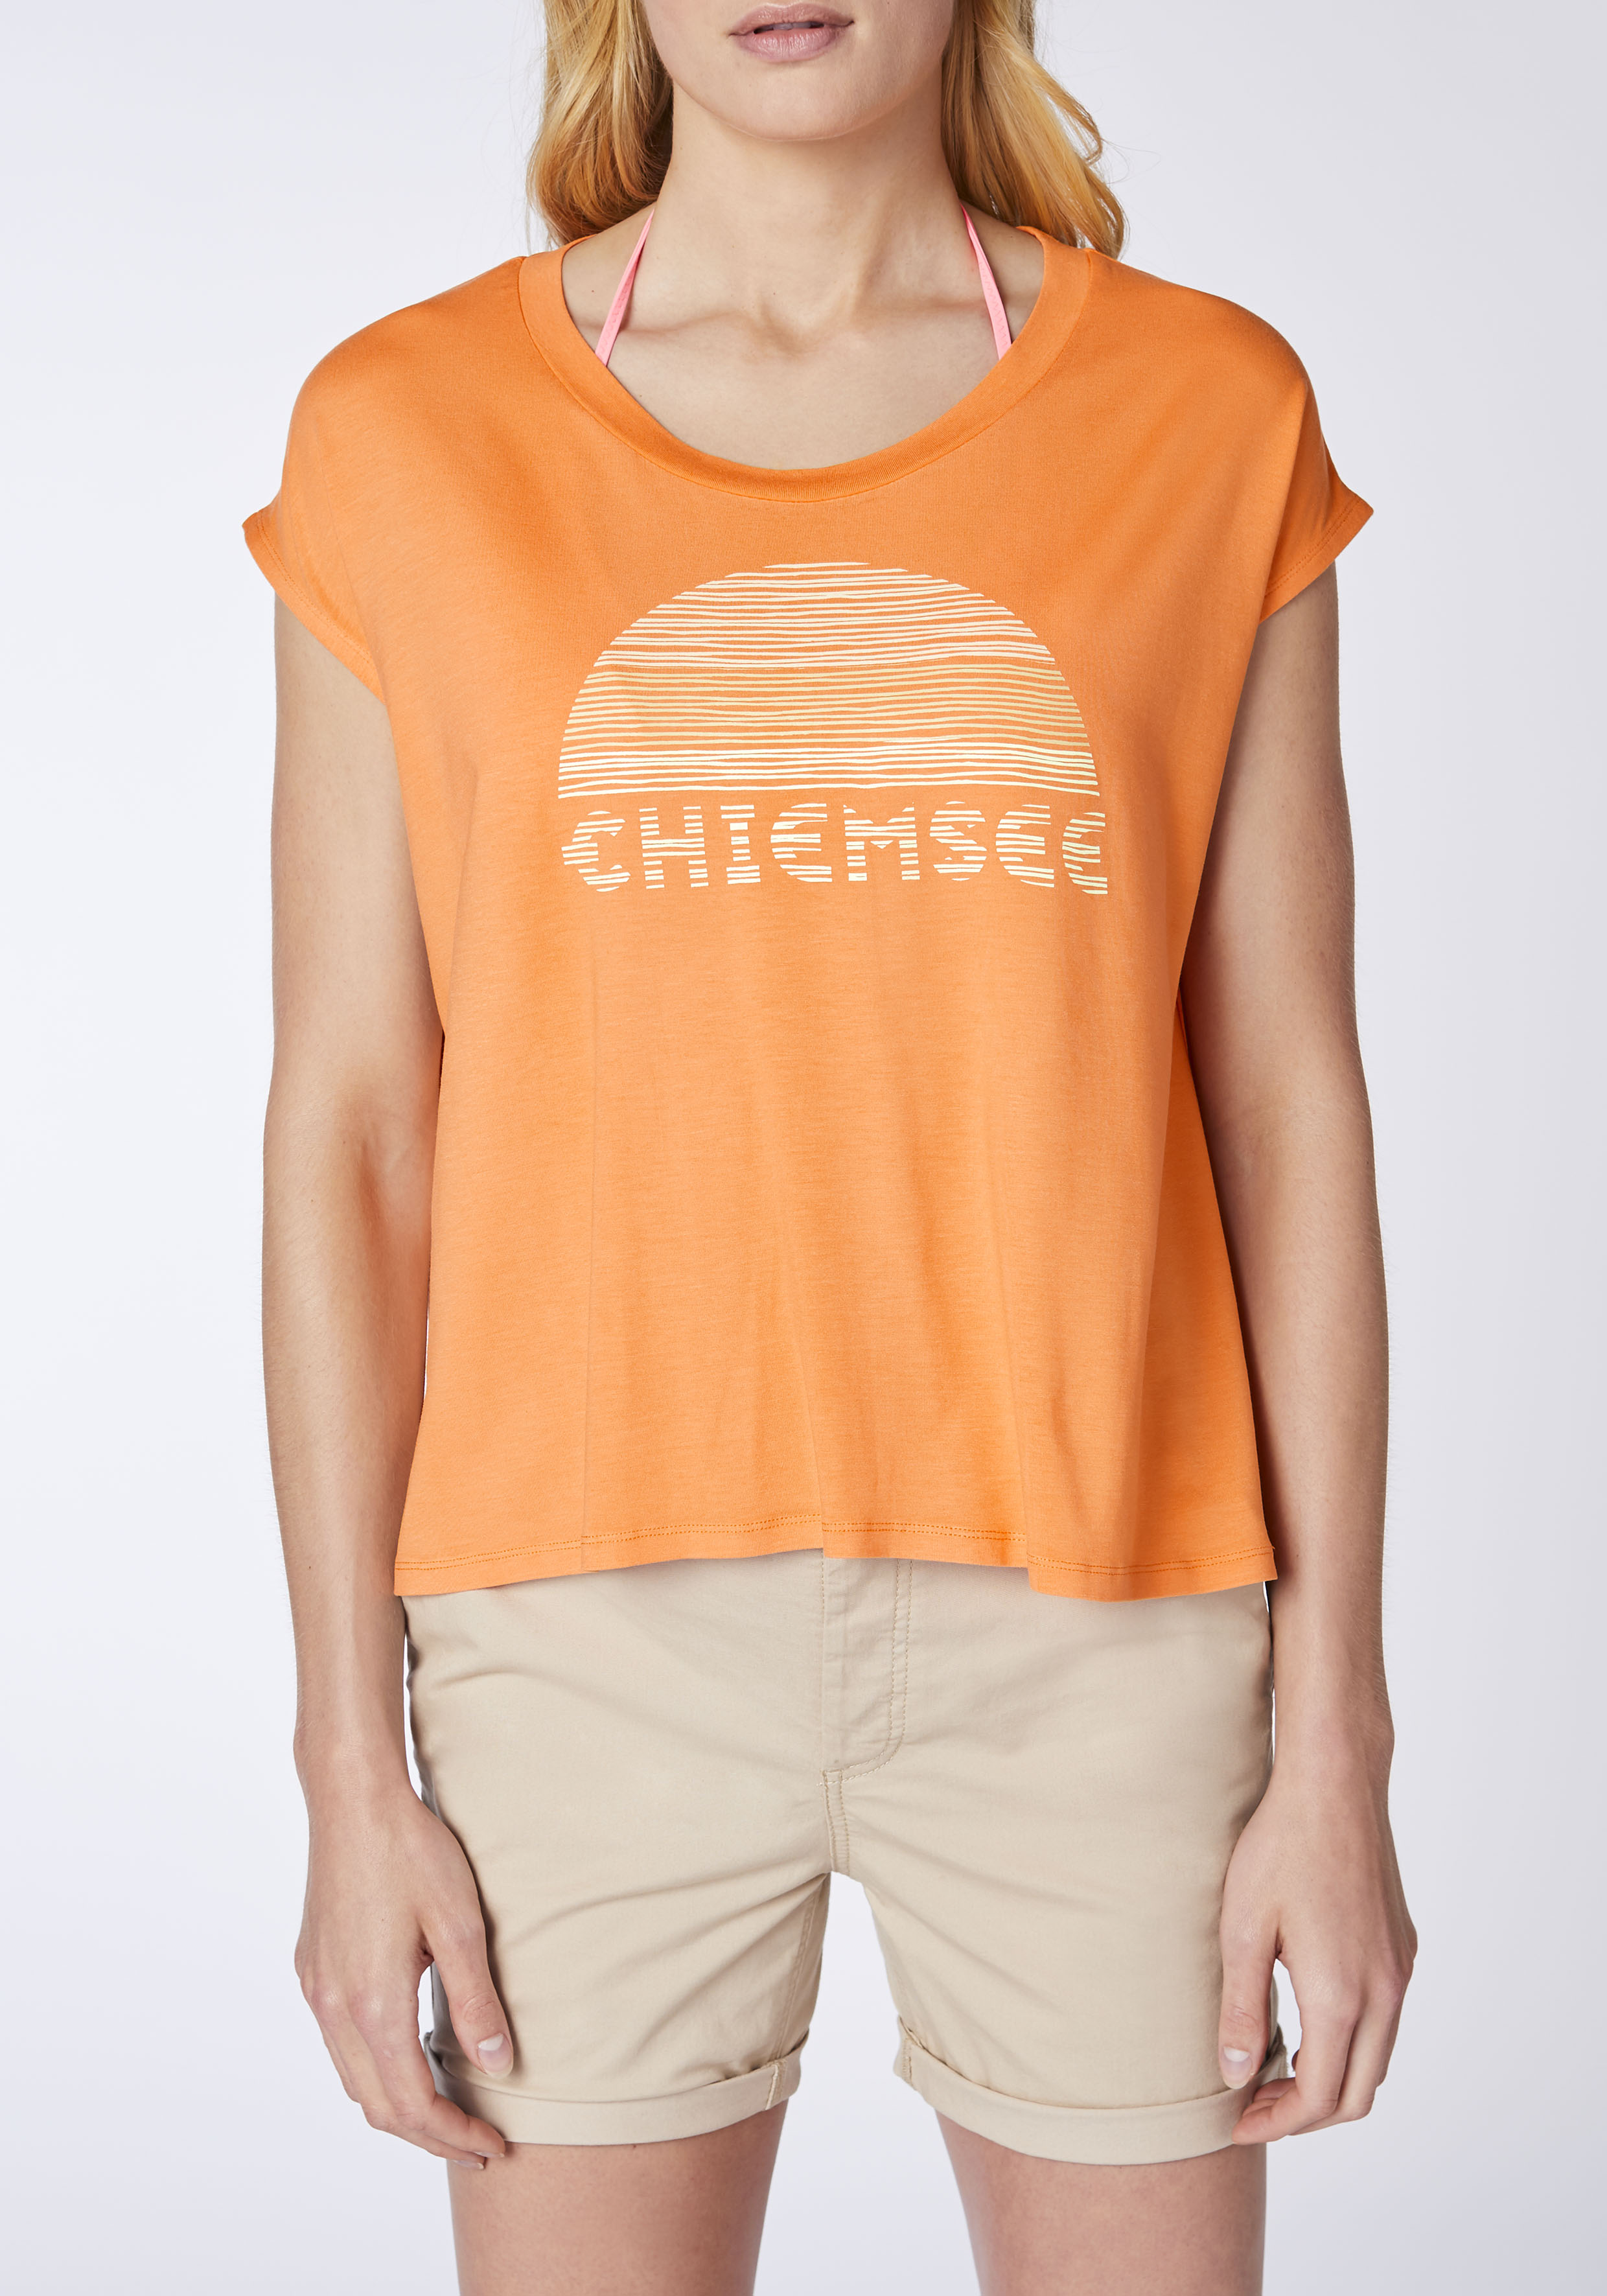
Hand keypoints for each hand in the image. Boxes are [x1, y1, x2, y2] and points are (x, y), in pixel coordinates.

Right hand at [295, 1778, 511, 2167]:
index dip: (454, 2136)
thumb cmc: (410, 1852)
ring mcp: (316, 1989)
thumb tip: (497, 2067)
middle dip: (429, 2135)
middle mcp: (334, 2007)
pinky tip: (409, 2053)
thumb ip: (476, 2002)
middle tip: (479, 2142)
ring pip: (354, 2079)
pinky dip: (376, 2069)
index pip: (412, 2105)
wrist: (353, 1799)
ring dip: (399, 2105)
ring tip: (449, 2108)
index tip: (494, 2146)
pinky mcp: (312, 1968)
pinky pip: (340, 2045)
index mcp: (373, 2005)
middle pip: (377, 2106)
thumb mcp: (460, 1925)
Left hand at [1218, 1739, 1414, 2141]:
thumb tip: (1233, 2075)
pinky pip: (1385, 2021)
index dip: (1276, 2122)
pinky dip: (1351, 2044)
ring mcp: (1400, 1970)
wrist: (1335, 1784)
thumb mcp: (1243, 1928)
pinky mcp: (1403, 1947)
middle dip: (1305, 2116)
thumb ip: (1239, 2008)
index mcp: (1342, 1996)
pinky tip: (1307, 2022)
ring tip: (1274, 2070)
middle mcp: (1384, 1992)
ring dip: (1331, 2081)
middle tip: (1253, 2106)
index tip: (1237, 2121)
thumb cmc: (1280, 1847)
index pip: (1320, 2098)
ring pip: (1377, 2060)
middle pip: (1357, 2094)